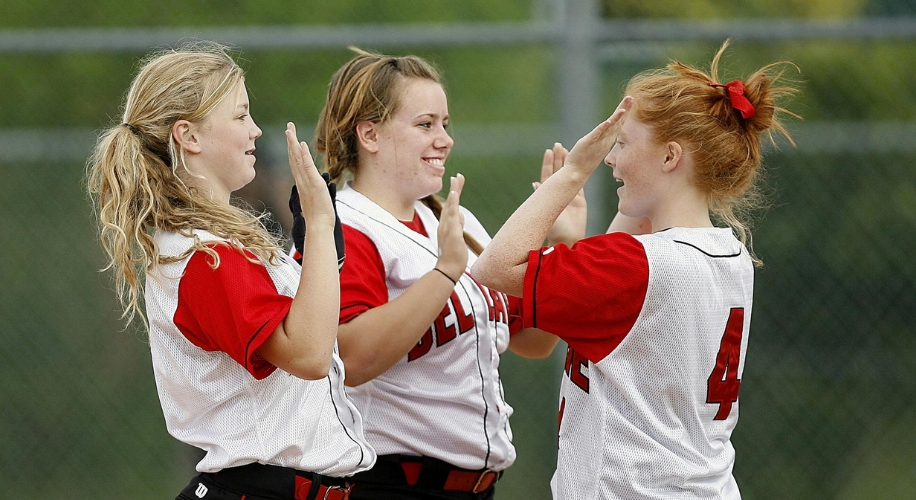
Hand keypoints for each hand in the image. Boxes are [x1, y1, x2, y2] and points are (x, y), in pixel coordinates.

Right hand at [286, 122, 342, 268]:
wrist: (319, 227)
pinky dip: (304, 156)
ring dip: (293, 144)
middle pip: (293, 157)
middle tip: (288, 126)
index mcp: (302, 183)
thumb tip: (313, 190)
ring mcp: (306, 182)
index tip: (291, 136)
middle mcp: (302, 181)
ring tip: (290, 130)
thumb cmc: (319, 217)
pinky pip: (307, 168)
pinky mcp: (314, 185)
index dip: (292, 149)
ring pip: (297, 160)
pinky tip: (301, 144)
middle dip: (290, 141)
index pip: (296, 163)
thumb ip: (313, 192)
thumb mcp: (315, 200)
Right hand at [435, 174, 467, 281]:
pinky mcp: (452, 232)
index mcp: (445, 225)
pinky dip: (453, 204)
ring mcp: (447, 227)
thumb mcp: (456, 237)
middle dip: (454, 188)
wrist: (448, 268)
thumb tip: (460, 215)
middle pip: (450, 202)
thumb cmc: (452, 254)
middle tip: (458, 175)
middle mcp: (444, 224)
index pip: (451, 206)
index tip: (457, 182)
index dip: (454, 194)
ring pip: (450, 207)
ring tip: (456, 180)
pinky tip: (454, 195)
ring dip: (453, 193)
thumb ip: (458, 225)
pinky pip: (452, 216)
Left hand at [535, 142, 585, 245]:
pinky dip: (579, 175)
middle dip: (558, 159)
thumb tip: (535, 183)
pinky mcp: (580, 201)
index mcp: (548, 195)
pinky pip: (579, 185)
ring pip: (568, 176)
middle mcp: (558, 194)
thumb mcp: (545, 212)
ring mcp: (569, 196)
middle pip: (557, 172)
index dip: (548, 163)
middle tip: (558, 145)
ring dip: (567, 164)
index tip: (549, 150)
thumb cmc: (555, 230)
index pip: (547, 175)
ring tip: (568, 150)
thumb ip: (541, 197)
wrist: (568, 240)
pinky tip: (579, 166)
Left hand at [565, 96, 631, 175]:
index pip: (618, 123)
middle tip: (631, 97)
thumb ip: (600, 138)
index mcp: (607, 140)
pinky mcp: (588, 143)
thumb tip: (604, 131)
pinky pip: (597, 134)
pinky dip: (603, 127)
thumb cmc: (584, 161)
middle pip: (617, 122)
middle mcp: (605, 140)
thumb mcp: (595, 146)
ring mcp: (598, 141)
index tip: (630, 101)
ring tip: (623, 108)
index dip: (624, 112)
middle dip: (624, 110)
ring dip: (617, 117)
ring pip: (610, 127)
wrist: (576, 173)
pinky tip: (609, 121)